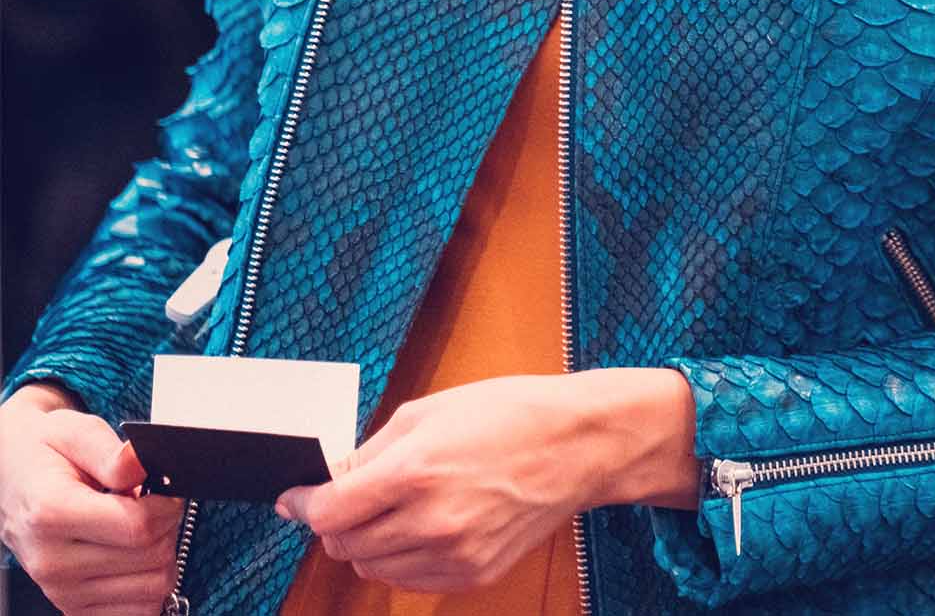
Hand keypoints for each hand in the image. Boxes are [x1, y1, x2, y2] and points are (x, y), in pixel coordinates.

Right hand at [0, 386, 182, 615]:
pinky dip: (147, 584)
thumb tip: (140, 462)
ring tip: (136, 530)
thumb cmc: (44, 455)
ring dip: (160, 556)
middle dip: (166, 527)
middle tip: (148, 506)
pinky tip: (131, 556)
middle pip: (152, 557)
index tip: (161, 491)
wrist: (11, 479)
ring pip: (153, 587)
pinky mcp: (72, 607)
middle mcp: (51, 560)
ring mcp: (60, 589)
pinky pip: (139, 609)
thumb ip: (113, 453)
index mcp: (52, 514)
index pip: (140, 527)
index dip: (167, 505)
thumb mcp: (75, 433)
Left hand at [276, 370, 695, 592]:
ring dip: (368, 544)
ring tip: (396, 511)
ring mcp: (455, 553)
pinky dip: (404, 558)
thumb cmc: (510, 414)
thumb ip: (370, 452)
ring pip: (372, 568)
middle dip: (337, 523)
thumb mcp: (429, 412)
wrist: (581, 444)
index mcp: (414, 472)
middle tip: (354, 499)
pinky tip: (426, 527)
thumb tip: (328, 481)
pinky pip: (412, 579)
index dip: (303, 503)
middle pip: (344, 545)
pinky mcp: (474, 574)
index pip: (327, 512)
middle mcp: (431, 521)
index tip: (296, 498)